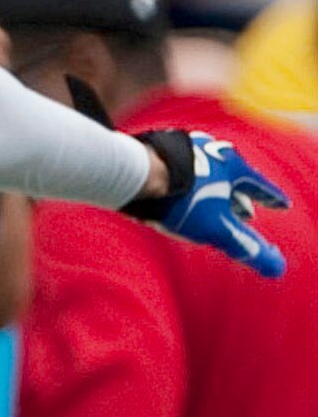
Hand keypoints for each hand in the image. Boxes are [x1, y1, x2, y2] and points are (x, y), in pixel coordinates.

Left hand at [129, 128, 289, 276]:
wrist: (133, 174)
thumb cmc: (179, 199)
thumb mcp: (216, 228)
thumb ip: (244, 246)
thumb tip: (275, 267)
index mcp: (231, 164)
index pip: (259, 186)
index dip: (271, 199)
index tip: (283, 206)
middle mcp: (210, 150)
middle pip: (233, 178)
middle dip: (241, 199)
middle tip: (247, 214)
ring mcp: (184, 149)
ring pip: (207, 175)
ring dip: (214, 192)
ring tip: (212, 207)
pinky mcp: (160, 152)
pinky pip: (182, 173)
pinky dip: (189, 188)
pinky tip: (179, 197)